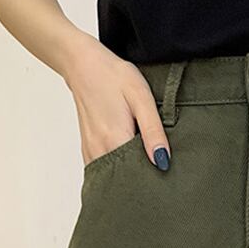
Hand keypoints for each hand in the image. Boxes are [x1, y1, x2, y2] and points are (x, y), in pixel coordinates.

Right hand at [61, 32, 170, 170]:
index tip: (165, 182)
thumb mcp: (141, 98)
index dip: (152, 180)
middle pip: (124, 180)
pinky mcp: (87, 149)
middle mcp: (99, 150)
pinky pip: (103, 171)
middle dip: (141, 183)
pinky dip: (116, 173)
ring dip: (128, 178)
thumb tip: (162, 161)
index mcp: (114, 139)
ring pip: (112, 178)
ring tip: (146, 174)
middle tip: (159, 182)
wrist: (83, 64)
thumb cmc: (114, 77)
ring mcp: (90, 151)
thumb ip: (153, 131)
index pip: (137, 175)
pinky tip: (129, 167)